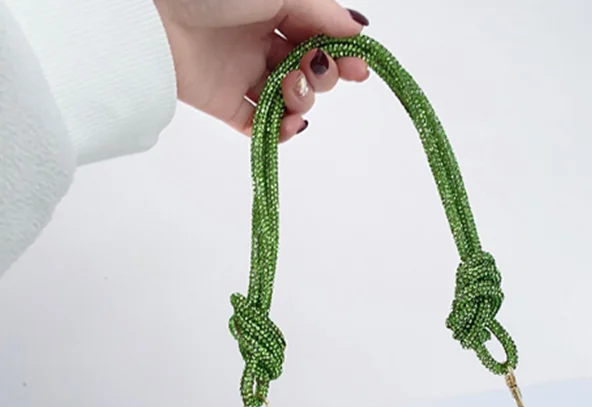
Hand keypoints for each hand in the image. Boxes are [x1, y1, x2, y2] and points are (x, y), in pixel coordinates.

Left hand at [153, 0, 369, 139]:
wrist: (155, 20)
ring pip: (290, 99)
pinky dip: (281, 131)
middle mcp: (261, 42)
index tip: (358, 68)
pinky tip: (289, 124)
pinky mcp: (226, 104)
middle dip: (322, 75)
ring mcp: (244, 75)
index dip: (341, 54)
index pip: (319, 36)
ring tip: (291, 91)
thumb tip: (357, 29)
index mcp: (274, 9)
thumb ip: (321, 10)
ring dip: (303, 100)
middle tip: (314, 68)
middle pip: (309, 69)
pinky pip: (262, 126)